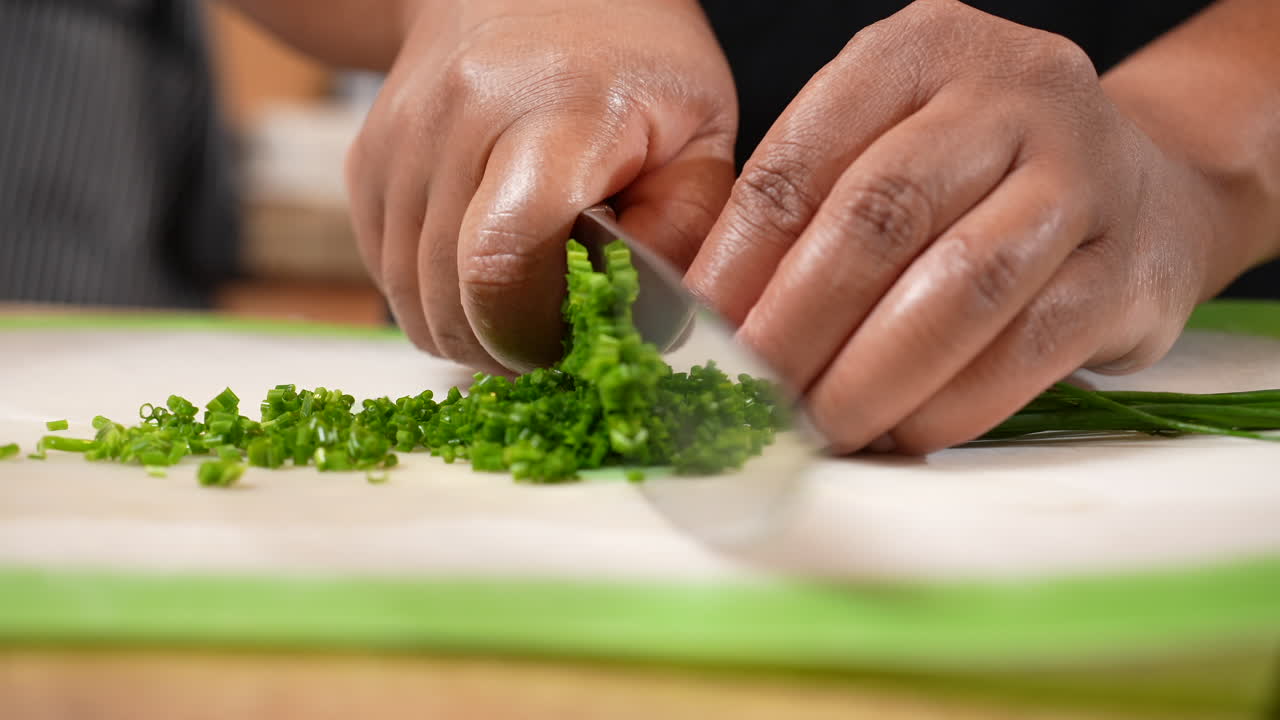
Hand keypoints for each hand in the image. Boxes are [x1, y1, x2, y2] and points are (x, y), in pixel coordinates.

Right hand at [344, 0, 735, 373]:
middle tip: (557, 335)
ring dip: (469, 330)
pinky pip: (388, 276)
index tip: (573, 341)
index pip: (501, 261)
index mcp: (554, 116)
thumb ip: (682, 235)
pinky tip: (485, 264)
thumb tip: (643, 331)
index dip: (529, 333)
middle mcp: (455, 125)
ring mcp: (398, 144)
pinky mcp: (366, 164)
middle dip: (505, 348)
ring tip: (526, 298)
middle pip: (448, 301)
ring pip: (411, 303)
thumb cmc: (632, 62)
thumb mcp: (697, 134)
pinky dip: (436, 298)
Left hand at [686, 0, 1226, 453]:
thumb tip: (704, 324)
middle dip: (797, 327)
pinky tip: (898, 432)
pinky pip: (1026, 349)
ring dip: (870, 376)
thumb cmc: (978, 179)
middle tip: (751, 398)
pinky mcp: (1129, 266)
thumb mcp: (886, 149)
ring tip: (817, 428)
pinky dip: (948, 404)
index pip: (799, 163)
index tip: (694, 342)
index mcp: (918, 50)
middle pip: (876, 218)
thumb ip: (804, 215)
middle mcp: (1009, 92)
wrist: (1146, 189)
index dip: (735, 267)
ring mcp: (1083, 173)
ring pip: (959, 288)